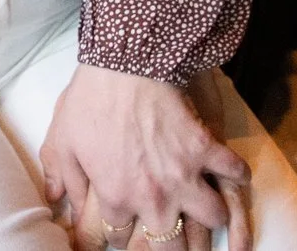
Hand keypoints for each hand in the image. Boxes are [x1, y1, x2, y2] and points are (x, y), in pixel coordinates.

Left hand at [42, 64, 249, 250]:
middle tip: (171, 237)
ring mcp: (184, 175)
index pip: (118, 240)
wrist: (124, 63)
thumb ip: (61, 177)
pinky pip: (234, 174)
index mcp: (116, 198)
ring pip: (213, 219)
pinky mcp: (205, 149)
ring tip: (207, 210)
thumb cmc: (90, 100)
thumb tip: (58, 203)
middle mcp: (154, 197)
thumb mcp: (62, 140)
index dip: (119, 238)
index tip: (121, 232)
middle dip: (172, 248)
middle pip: (171, 247)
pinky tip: (233, 173)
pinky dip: (237, 174)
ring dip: (211, 216)